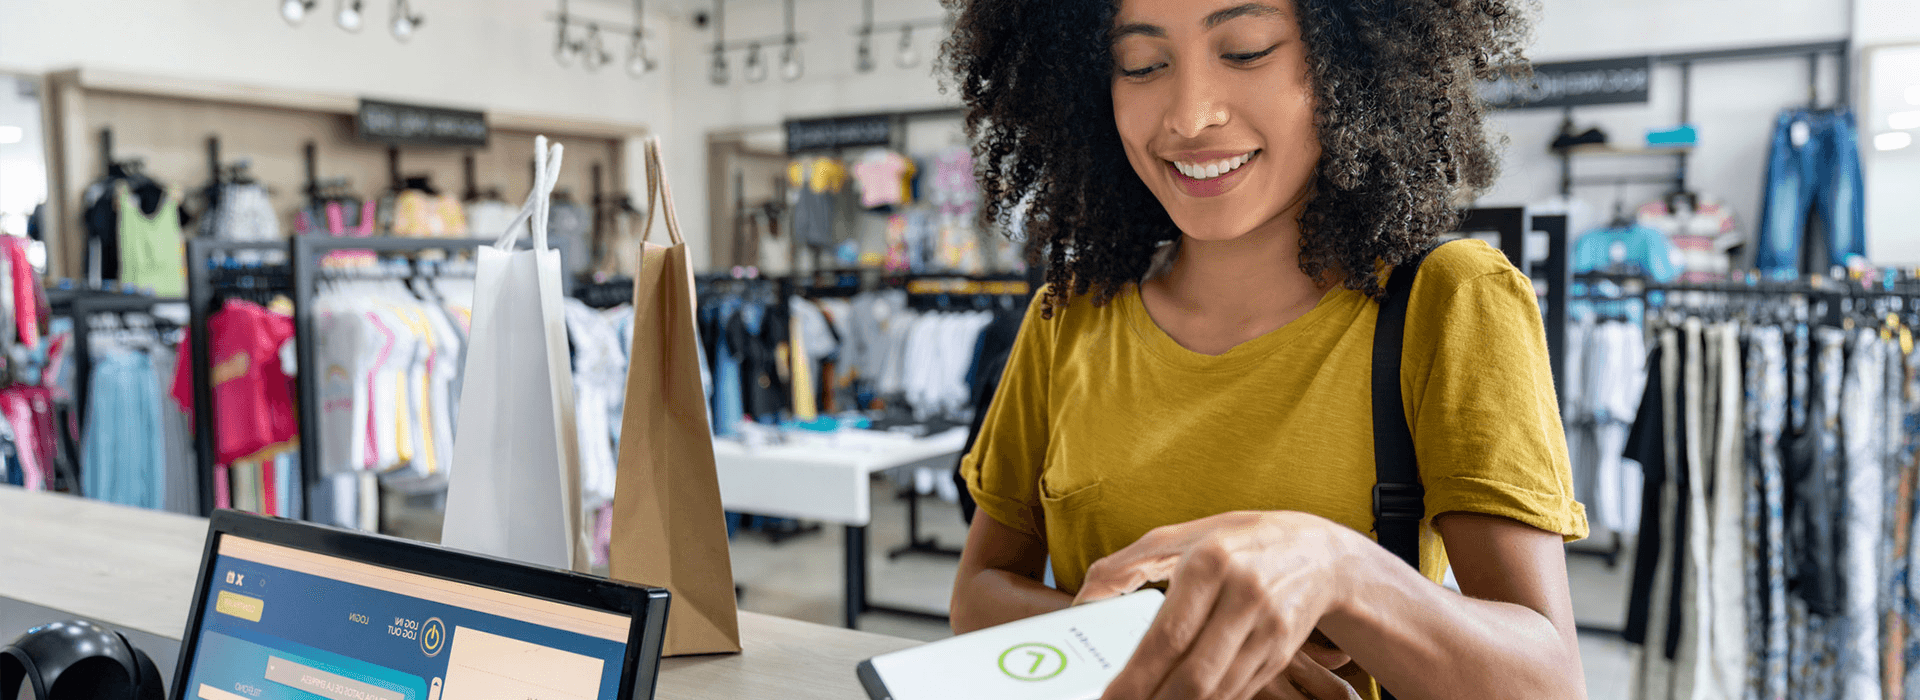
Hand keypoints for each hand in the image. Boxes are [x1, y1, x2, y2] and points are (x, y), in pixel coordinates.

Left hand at [1075, 511, 1357, 699]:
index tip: (1110, 699)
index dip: (1136, 677)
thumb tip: (1084, 599)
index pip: (1168, 635)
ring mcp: (1268, 628)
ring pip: (1218, 691)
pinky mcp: (1281, 653)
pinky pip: (1237, 692)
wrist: (1320, 554)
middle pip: (1195, 674)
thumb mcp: (1185, 536)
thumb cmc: (1240, 542)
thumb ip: (1129, 563)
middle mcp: (1244, 595)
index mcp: (1211, 562)